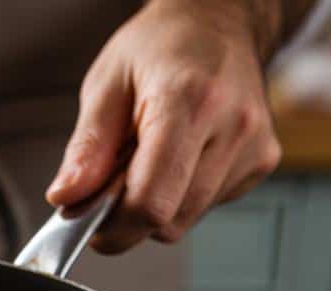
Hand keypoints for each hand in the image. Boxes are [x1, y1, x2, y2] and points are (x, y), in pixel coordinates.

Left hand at [46, 0, 282, 251]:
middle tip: (113, 180)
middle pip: (170, 219)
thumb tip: (67, 198)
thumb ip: (87, 147)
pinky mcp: (263, 160)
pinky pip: (209, 206)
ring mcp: (254, 146)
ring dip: (158, 205)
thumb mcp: (107, 84)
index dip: (114, 228)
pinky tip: (179, 156)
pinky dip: (183, 194)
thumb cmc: (161, 44)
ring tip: (148, 156)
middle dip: (130, 216)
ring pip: (188, 219)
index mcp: (188, 101)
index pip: (151, 201)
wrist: (217, 20)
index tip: (91, 226)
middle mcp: (232, 126)